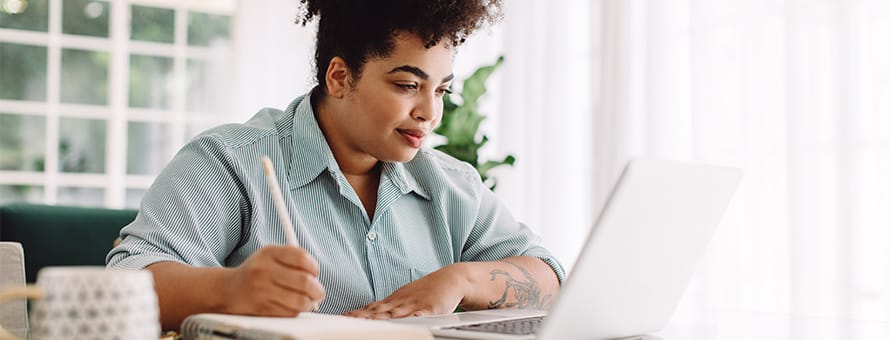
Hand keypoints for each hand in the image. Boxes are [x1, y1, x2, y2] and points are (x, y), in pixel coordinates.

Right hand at [220, 245, 324, 315]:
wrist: (228, 290)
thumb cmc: (256, 272)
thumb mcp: (269, 256)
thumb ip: (293, 259)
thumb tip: (316, 276)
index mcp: (268, 253)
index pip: (302, 257)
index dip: (314, 267)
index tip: (315, 273)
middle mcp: (263, 270)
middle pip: (304, 281)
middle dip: (317, 289)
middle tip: (318, 292)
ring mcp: (261, 291)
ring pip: (300, 301)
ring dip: (309, 303)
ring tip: (307, 300)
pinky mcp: (261, 309)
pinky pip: (290, 313)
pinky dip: (296, 311)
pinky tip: (292, 306)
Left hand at [345, 264, 468, 318]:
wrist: (451, 279)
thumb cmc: (427, 291)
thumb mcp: (404, 298)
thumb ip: (387, 308)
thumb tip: (367, 313)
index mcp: (394, 301)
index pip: (371, 309)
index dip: (357, 314)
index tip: (342, 318)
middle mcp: (401, 303)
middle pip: (378, 312)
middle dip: (362, 317)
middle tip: (348, 321)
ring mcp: (414, 306)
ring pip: (394, 314)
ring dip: (380, 318)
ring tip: (367, 323)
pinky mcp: (430, 309)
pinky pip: (419, 315)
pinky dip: (411, 318)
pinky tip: (405, 322)